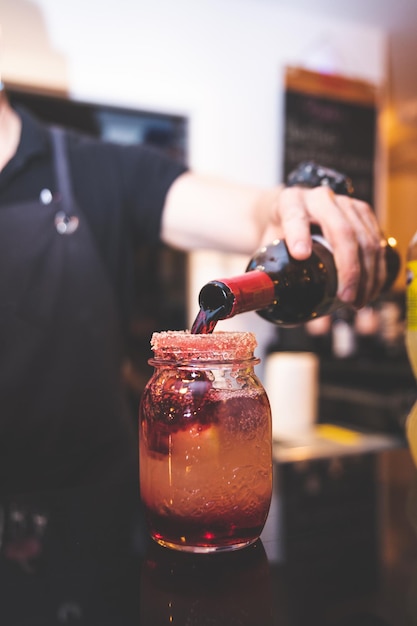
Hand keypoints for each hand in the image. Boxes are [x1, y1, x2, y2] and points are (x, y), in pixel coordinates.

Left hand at [263, 185, 385, 307]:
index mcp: (290, 202)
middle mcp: (320, 198)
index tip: (300, 255)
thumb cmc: (278, 230)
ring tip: (358, 302)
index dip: (298, 234)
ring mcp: (345, 203)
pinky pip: (377, 241)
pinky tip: (371, 289)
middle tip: (345, 298)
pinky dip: (377, 269)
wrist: (292, 209)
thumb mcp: (266, 244)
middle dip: (348, 269)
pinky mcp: (363, 212)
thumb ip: (268, 269)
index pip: (295, 216)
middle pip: (342, 231)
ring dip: (367, 275)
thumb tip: (274, 303)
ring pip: (365, 239)